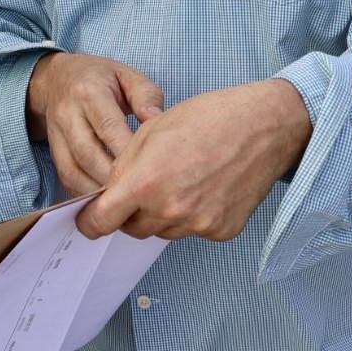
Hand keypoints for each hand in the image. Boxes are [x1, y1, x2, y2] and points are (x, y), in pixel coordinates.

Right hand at [26, 51, 163, 193]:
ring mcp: (56, 136)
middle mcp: (67, 115)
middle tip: (143, 195)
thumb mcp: (127, 76)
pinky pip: (67, 179)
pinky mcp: (53, 153)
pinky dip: (87, 195)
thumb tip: (159, 122)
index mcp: (89, 92)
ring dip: (100, 193)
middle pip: (88, 154)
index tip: (152, 170)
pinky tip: (109, 202)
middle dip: (115, 179)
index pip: (108, 127)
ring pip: (74, 172)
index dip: (128, 152)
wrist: (55, 79)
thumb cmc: (100, 78)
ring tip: (127, 204)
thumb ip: (146, 96)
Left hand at [77, 78, 311, 241]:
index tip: (87, 220)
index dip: (90, 222)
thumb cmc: (207, 119)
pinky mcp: (221, 231)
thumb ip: (124, 168)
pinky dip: (191, 216)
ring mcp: (198, 224)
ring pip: (162, 231)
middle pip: (132, 228)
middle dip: (128, 212)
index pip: (102, 221)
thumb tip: (109, 192)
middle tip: (142, 186)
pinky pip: (192, 231)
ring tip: (179, 179)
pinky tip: (204, 187)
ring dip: (160, 214)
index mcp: (146, 182)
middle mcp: (170, 210)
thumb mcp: (151, 132)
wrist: (264, 127)